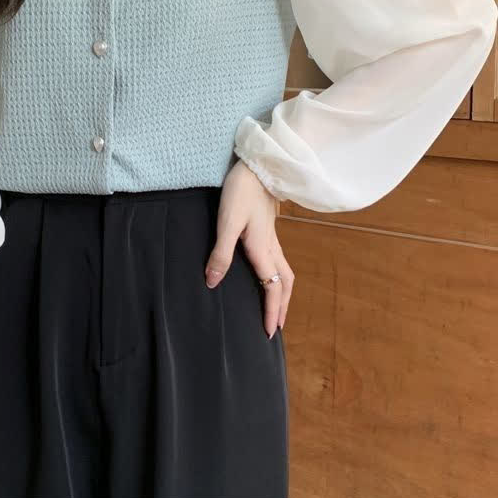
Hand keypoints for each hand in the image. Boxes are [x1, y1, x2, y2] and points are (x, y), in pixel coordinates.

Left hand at [205, 158, 294, 337]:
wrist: (258, 165)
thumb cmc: (240, 191)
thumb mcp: (226, 222)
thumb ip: (220, 253)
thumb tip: (212, 282)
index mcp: (262, 249)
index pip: (272, 288)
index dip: (272, 311)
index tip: (269, 332)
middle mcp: (271, 246)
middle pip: (285, 283)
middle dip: (283, 306)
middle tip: (277, 326)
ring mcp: (271, 236)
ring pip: (284, 270)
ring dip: (282, 291)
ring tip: (276, 305)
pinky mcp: (268, 228)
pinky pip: (278, 258)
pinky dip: (277, 275)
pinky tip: (266, 272)